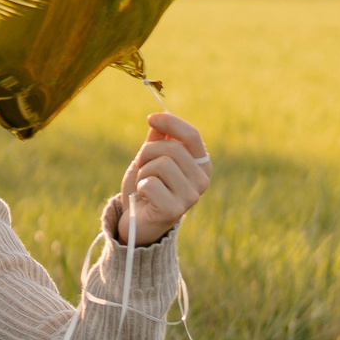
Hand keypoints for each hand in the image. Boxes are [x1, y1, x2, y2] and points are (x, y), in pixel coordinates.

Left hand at [107, 112, 210, 245]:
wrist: (137, 222)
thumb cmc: (146, 188)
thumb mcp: (150, 159)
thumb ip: (157, 139)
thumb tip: (158, 117)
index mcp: (201, 165)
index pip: (192, 135)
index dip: (171, 122)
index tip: (151, 118)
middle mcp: (202, 180)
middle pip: (172, 148)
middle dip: (147, 152)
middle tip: (141, 167)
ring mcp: (191, 197)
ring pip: (161, 164)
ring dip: (143, 171)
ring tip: (144, 184)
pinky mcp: (175, 210)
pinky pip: (150, 183)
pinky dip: (140, 186)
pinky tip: (143, 197)